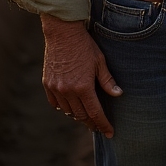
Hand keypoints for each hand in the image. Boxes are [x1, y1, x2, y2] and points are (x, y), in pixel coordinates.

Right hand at [40, 14, 121, 136]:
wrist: (62, 32)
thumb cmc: (84, 45)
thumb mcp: (100, 61)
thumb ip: (107, 80)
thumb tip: (118, 94)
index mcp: (83, 87)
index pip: (95, 113)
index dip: (103, 124)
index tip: (109, 132)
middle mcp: (68, 91)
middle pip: (81, 115)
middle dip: (91, 123)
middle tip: (98, 127)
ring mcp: (56, 88)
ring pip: (68, 111)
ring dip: (78, 115)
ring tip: (86, 117)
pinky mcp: (47, 84)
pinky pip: (55, 103)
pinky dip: (63, 107)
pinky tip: (70, 107)